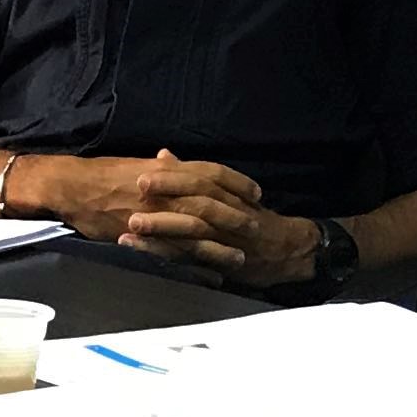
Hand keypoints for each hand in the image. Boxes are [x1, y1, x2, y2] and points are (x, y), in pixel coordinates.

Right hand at [21, 148, 265, 247]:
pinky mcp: (144, 236)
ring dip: (222, 244)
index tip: (256, 192)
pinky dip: (195, 263)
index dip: (237, 182)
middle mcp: (167, 190)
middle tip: (258, 225)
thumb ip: (161, 168)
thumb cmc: (101, 174)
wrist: (74, 186)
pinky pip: (175, 252)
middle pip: (212, 201)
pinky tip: (211, 272)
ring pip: (198, 229)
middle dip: (237, 214)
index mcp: (167, 170)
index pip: (212, 173)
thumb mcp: (136, 166)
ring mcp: (157, 214)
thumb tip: (173, 161)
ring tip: (242, 256)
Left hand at [119, 159, 318, 288]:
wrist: (285, 249)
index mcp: (226, 192)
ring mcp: (224, 237)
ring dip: (161, 227)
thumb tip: (163, 155)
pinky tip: (141, 251)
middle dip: (168, 193)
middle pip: (197, 199)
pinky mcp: (219, 260)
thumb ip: (192, 174)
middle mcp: (227, 211)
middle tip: (138, 188)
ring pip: (193, 229)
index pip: (201, 177)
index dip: (175, 174)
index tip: (146, 169)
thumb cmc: (251, 218)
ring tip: (131, 224)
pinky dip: (164, 253)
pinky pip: (190, 256)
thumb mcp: (228, 192)